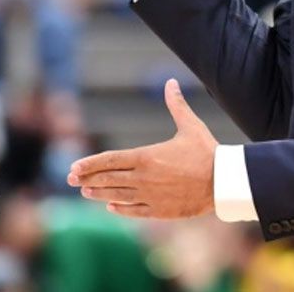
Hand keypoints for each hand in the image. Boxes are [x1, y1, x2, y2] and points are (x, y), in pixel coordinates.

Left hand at [68, 79, 216, 218]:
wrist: (222, 182)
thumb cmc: (207, 152)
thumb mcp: (190, 126)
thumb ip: (176, 105)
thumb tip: (170, 82)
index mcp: (146, 157)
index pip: (110, 160)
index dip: (90, 163)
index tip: (74, 166)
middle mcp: (143, 178)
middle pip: (108, 178)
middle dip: (87, 178)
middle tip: (71, 179)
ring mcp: (150, 196)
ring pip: (117, 196)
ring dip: (99, 194)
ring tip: (86, 192)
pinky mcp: (160, 210)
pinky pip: (134, 210)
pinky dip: (120, 208)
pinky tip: (111, 207)